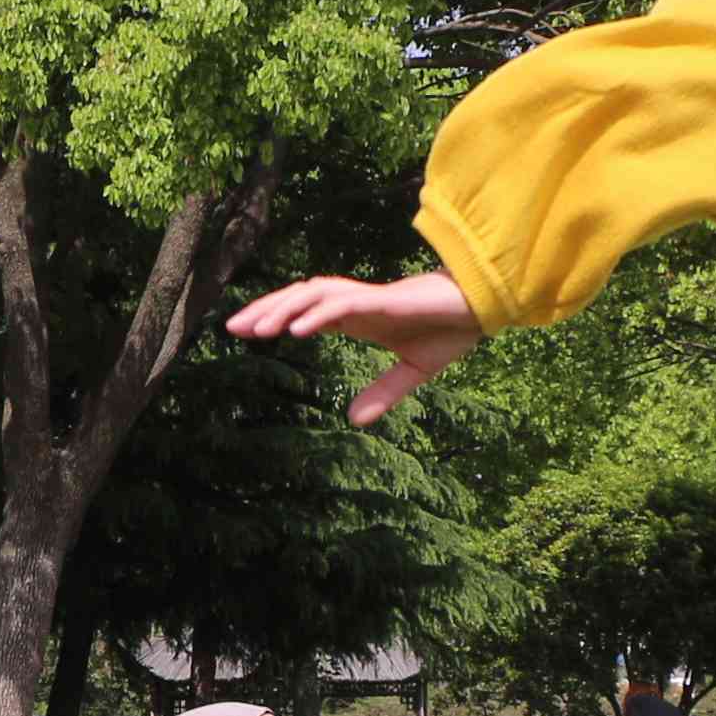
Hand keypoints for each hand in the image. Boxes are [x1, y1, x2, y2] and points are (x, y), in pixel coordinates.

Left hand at [228, 270, 487, 424]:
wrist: (485, 309)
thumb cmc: (450, 330)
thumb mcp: (413, 372)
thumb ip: (382, 393)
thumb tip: (352, 420)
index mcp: (358, 316)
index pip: (305, 310)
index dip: (274, 317)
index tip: (244, 332)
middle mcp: (358, 303)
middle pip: (300, 297)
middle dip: (265, 309)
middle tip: (230, 328)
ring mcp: (371, 299)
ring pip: (316, 295)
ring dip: (284, 309)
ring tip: (256, 330)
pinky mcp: (388, 301)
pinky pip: (346, 303)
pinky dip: (318, 313)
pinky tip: (297, 329)